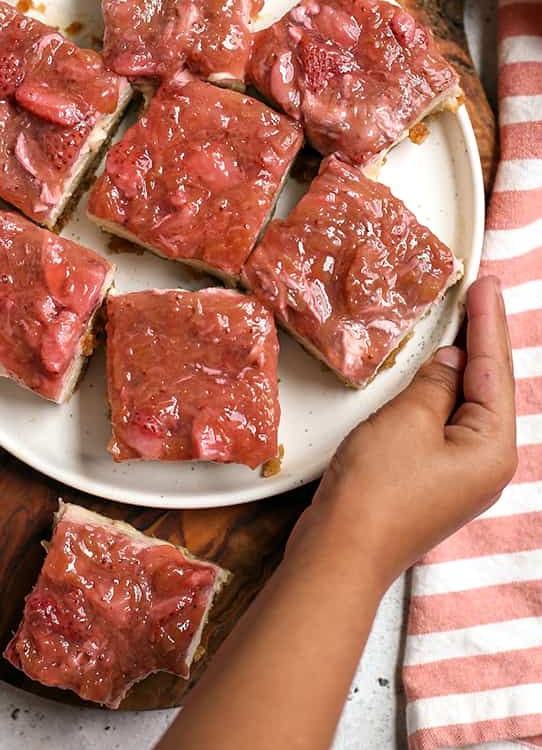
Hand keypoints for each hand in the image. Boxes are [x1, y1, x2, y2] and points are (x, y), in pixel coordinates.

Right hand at [292, 275, 517, 584]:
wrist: (342, 550)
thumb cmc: (376, 488)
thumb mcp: (408, 419)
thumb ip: (435, 383)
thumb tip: (451, 362)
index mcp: (492, 449)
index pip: (494, 370)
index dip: (488, 322)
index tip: (487, 284)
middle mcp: (485, 464)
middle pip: (489, 387)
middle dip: (483, 339)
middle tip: (483, 292)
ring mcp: (459, 475)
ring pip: (467, 404)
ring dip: (463, 364)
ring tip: (466, 321)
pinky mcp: (431, 480)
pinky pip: (444, 423)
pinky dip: (441, 392)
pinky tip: (436, 373)